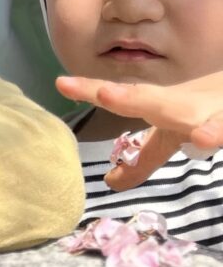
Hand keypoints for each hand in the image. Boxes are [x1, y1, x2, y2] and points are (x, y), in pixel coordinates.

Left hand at [57, 71, 222, 187]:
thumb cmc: (205, 110)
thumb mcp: (173, 133)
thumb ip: (144, 158)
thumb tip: (111, 182)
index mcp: (167, 107)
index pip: (127, 100)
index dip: (94, 92)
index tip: (60, 83)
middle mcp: (189, 108)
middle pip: (162, 105)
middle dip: (134, 99)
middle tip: (105, 95)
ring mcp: (216, 115)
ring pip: (209, 121)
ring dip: (201, 127)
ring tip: (194, 134)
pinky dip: (219, 132)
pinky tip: (208, 137)